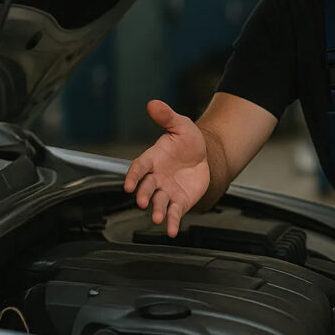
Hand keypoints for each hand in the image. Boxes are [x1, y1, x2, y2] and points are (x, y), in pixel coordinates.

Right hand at [123, 100, 210, 237]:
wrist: (205, 155)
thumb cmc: (188, 140)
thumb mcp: (180, 125)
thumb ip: (167, 117)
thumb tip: (153, 103)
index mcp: (152, 159)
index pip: (139, 167)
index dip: (133, 176)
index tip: (129, 185)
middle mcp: (156, 177)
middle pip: (146, 188)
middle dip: (143, 195)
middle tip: (142, 202)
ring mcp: (166, 191)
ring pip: (158, 202)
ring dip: (156, 211)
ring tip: (156, 219)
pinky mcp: (179, 201)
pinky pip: (173, 213)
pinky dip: (172, 223)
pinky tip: (172, 232)